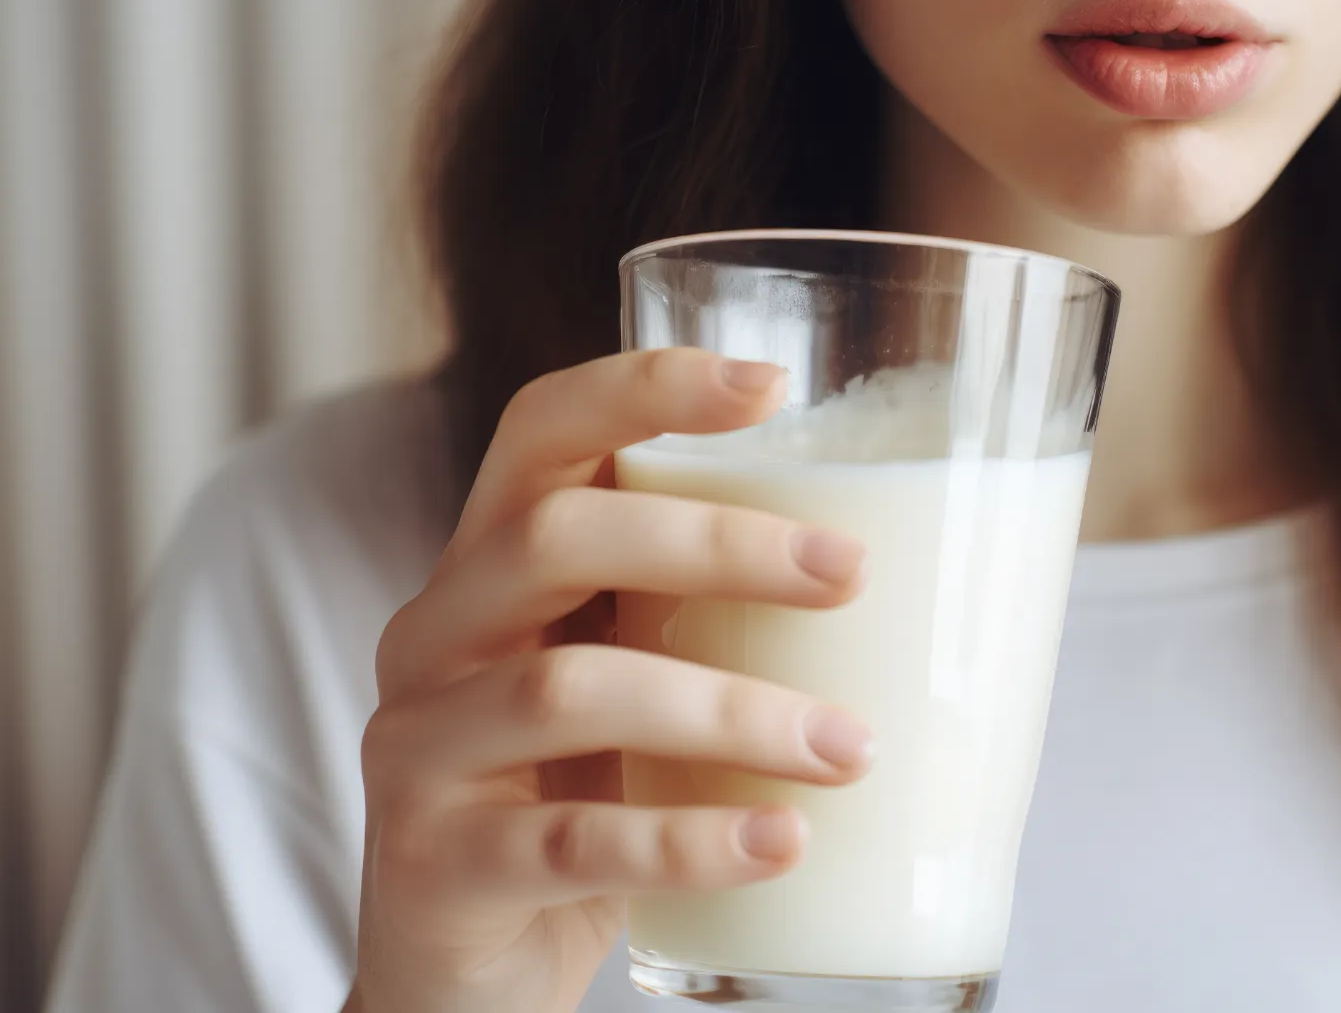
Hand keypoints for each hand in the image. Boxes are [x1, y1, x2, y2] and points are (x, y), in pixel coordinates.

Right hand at [347, 349, 873, 1012]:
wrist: (465, 974)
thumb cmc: (580, 802)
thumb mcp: (631, 688)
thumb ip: (702, 623)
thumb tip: (919, 578)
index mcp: (490, 570)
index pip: (539, 434)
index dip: (642, 390)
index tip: (774, 386)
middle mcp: (436, 637)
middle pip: (551, 536)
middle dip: (714, 541)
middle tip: (851, 573)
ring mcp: (420, 751)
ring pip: (567, 691)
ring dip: (730, 711)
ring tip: (851, 749)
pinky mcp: (438, 869)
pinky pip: (568, 843)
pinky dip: (688, 840)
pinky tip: (781, 841)